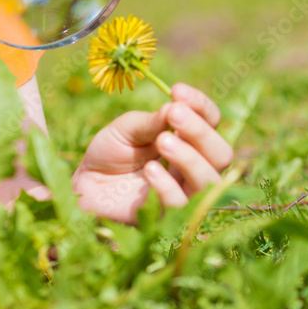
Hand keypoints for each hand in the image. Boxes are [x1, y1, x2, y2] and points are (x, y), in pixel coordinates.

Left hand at [71, 83, 232, 223]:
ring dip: (190, 158)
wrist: (85, 184)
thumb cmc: (110, 152)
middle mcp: (194, 167)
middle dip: (200, 132)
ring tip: (162, 141)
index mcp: (188, 140)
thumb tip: (175, 107)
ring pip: (209, 181)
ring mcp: (185, 193)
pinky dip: (168, 185)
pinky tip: (150, 170)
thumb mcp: (127, 129)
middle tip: (175, 115)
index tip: (177, 91)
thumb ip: (151, 121)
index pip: (212, 121)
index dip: (201, 105)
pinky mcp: (169, 217)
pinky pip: (181, 204)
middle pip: (221, 153)